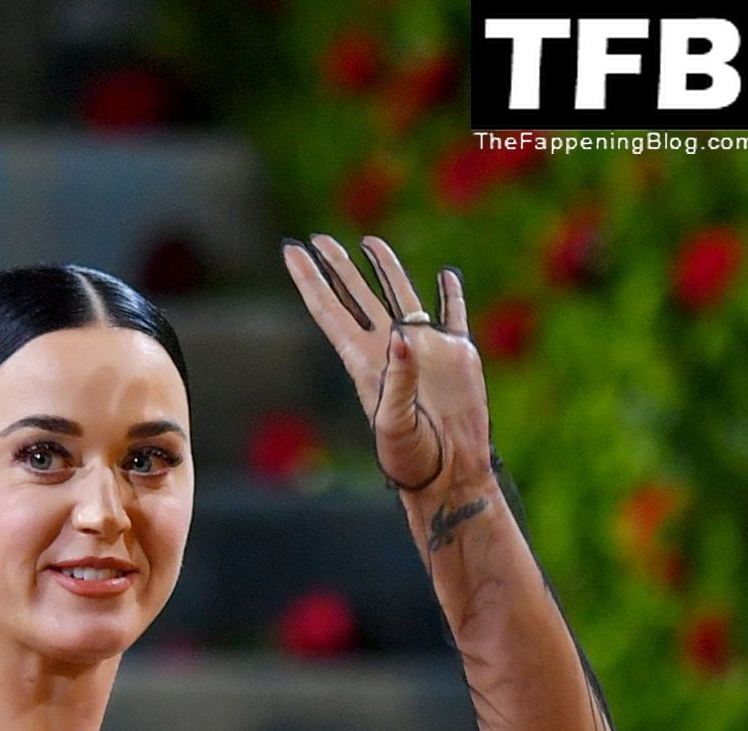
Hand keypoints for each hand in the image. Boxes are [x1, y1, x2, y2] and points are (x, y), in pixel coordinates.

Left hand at [281, 234, 492, 493]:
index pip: (329, 310)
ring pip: (398, 295)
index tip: (291, 249)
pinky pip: (453, 314)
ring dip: (384, 268)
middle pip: (355, 295)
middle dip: (336, 267)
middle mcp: (388, 349)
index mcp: (364, 363)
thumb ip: (398, 377)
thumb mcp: (396, 422)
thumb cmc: (413, 458)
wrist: (451, 474)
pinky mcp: (457, 354)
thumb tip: (403, 335)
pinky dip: (451, 293)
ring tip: (369, 242)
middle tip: (318, 238)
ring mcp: (423, 348)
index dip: (309, 279)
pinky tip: (446, 276)